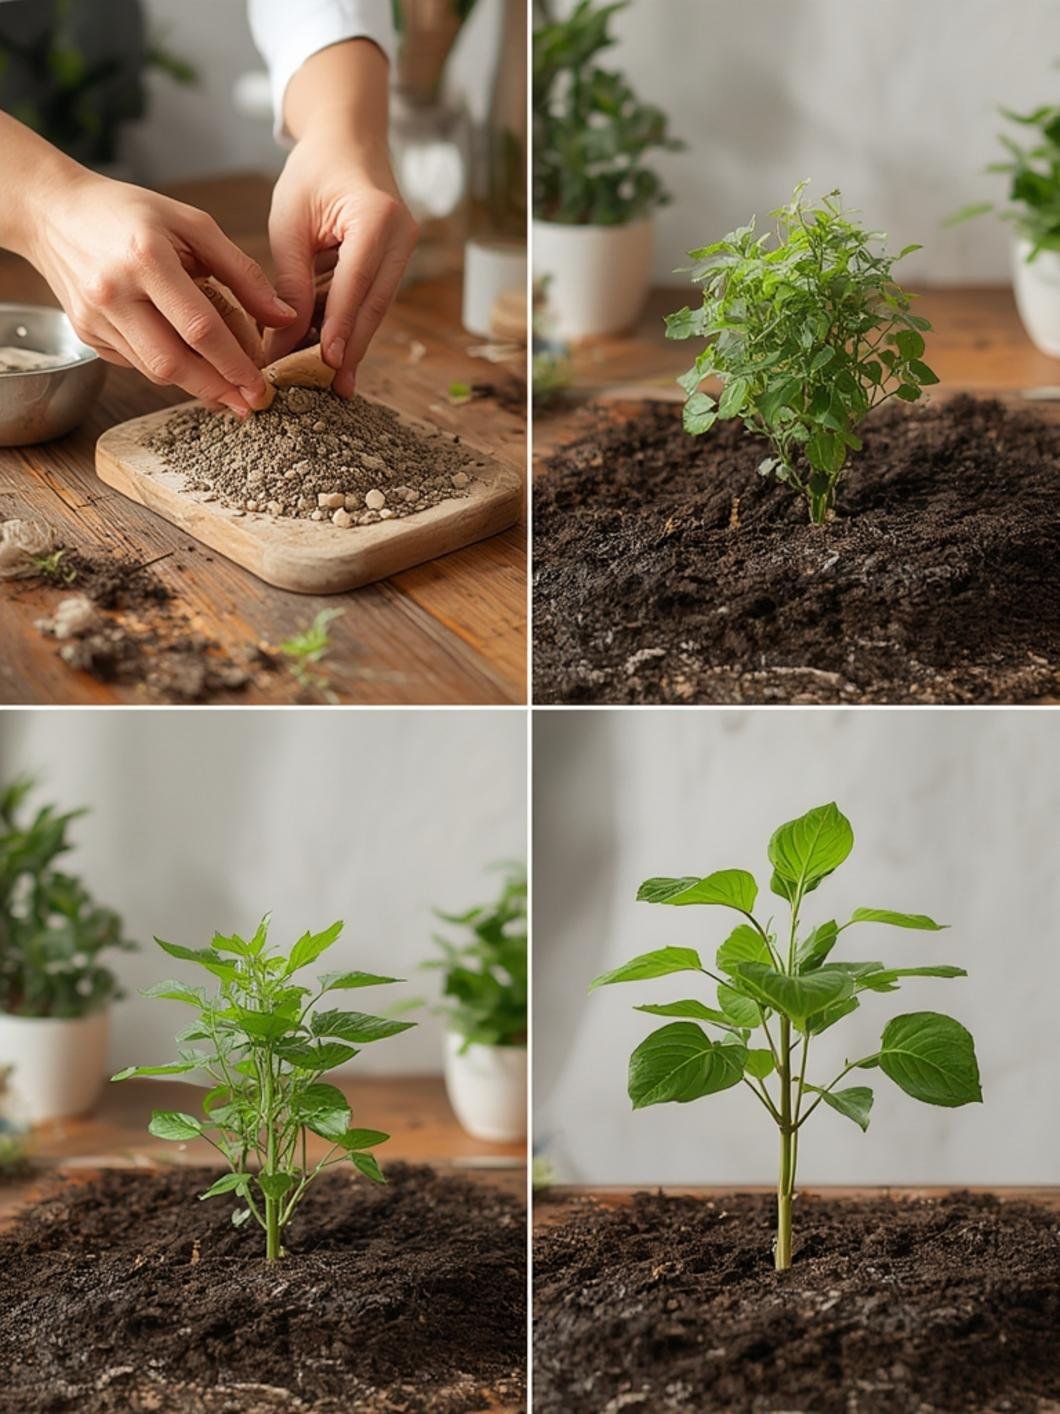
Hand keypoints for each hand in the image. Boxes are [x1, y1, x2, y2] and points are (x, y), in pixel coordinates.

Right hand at [21, 169, 295, 415]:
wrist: (53, 211)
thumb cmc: (131, 213)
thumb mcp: (192, 225)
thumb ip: (242, 272)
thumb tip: (284, 317)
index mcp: (145, 257)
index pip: (199, 327)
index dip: (234, 363)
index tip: (261, 385)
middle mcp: (114, 292)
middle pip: (173, 362)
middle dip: (217, 389)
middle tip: (250, 404)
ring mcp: (94, 317)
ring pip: (154, 371)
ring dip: (196, 386)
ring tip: (228, 391)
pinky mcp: (85, 334)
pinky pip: (136, 364)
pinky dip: (168, 368)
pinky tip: (188, 364)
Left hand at [265, 128, 417, 396]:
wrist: (348, 138)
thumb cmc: (314, 172)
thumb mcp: (290, 221)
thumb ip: (290, 279)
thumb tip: (282, 338)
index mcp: (377, 216)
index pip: (357, 282)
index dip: (340, 325)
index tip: (325, 362)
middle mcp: (403, 236)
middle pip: (374, 305)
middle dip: (351, 348)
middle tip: (332, 389)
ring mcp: (405, 251)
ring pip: (376, 308)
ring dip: (351, 343)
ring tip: (332, 382)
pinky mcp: (397, 262)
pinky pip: (372, 300)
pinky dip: (351, 325)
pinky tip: (334, 353)